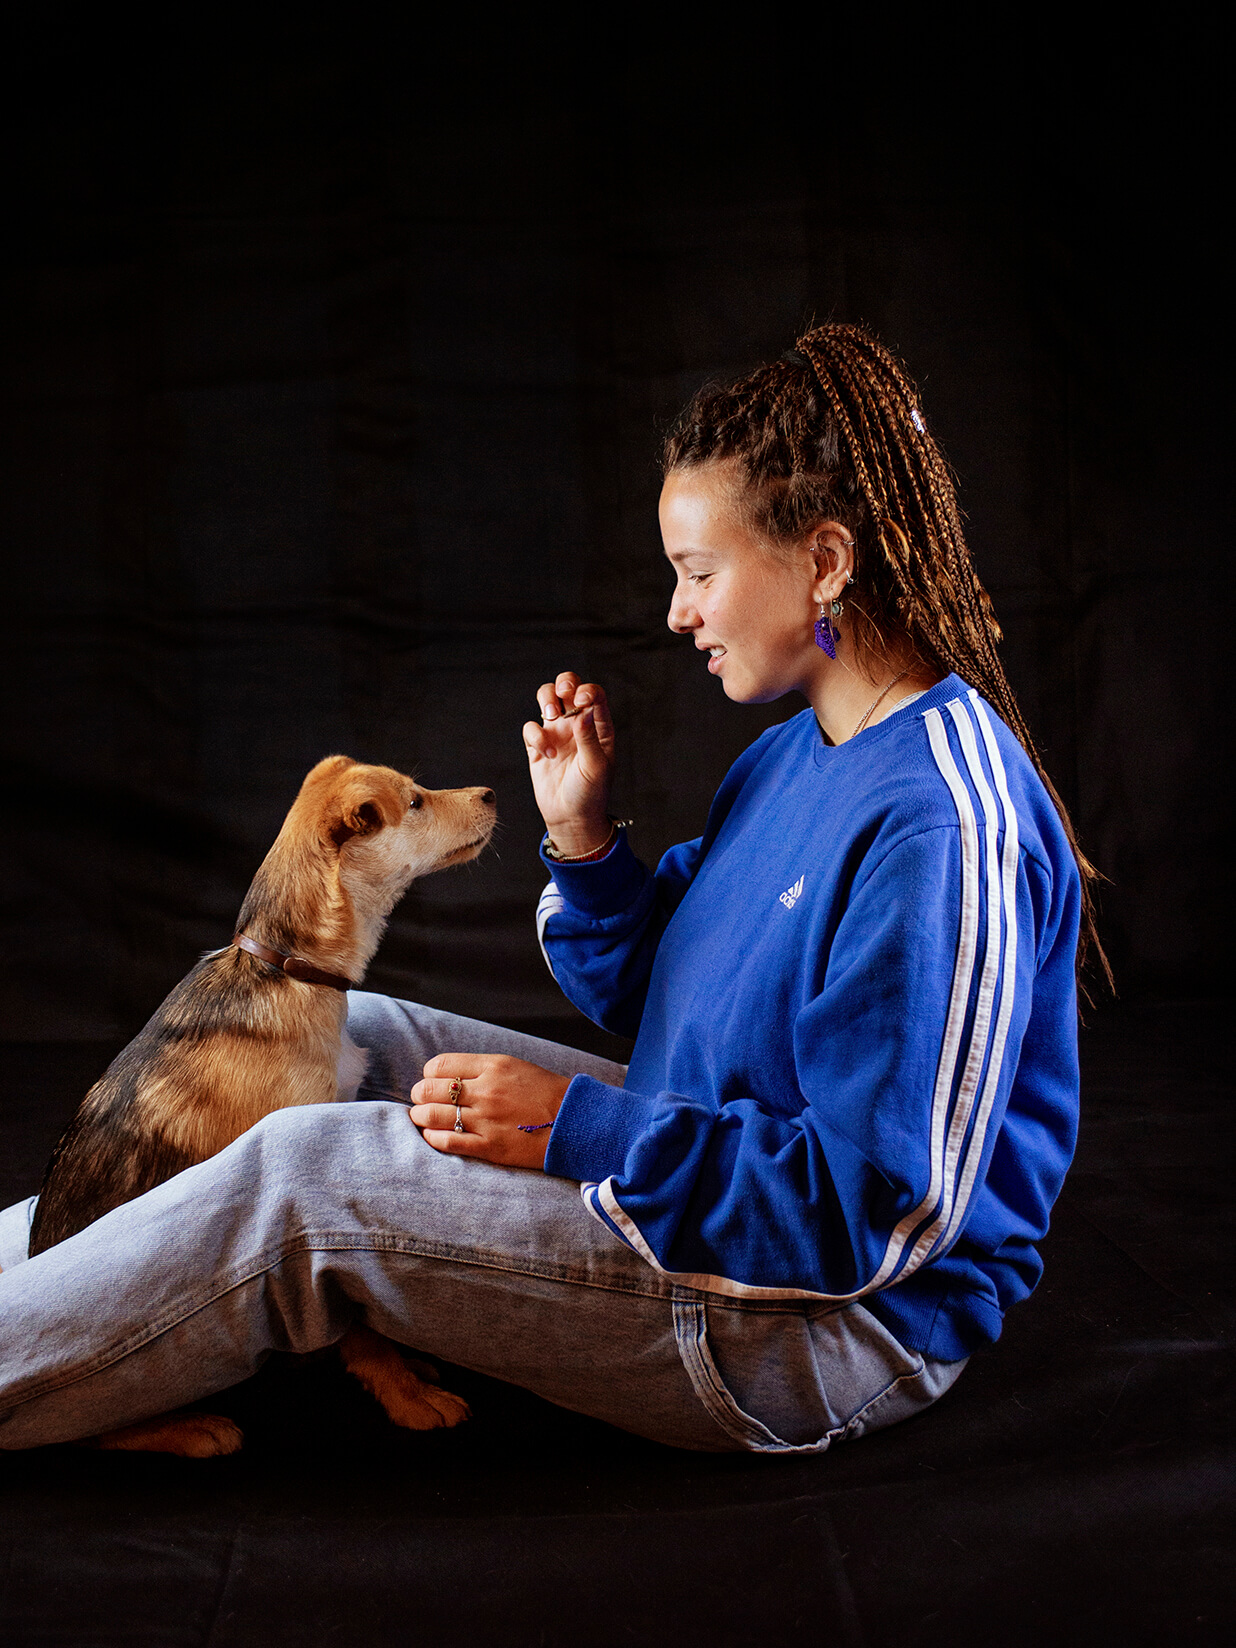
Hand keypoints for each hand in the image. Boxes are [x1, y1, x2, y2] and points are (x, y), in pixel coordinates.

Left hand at [408, 1053, 570, 1169]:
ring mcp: (487, 1120)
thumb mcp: (514, 1067)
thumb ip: (481, 1069)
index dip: (428, 1074)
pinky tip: (433, 1135)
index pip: (440, 1065)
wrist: (574, 1122)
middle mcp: (486, 1091)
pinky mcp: (490, 1147)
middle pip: (430, 1089)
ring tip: (422, 1118)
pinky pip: (447, 1142)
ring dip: (420, 1117)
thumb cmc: (544, 1093)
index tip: (432, 1081)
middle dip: (419, 1095)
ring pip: (432, 1116)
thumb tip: (447, 1075)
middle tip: (421, 1101)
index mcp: (493, 1066)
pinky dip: (433, 1137)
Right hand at [522, 672, 614, 854]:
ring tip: (550, 716)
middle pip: (568, 687)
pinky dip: (535, 735)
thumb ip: (589, 737)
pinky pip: (531, 727)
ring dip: (546, 699)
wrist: (571, 818)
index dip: (586, 690)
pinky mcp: (538, 746)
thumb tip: (584, 709)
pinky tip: (546, 754)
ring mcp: (557, 733)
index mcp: (598, 727)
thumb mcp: (595, 766)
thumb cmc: (590, 794)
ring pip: (548, 698)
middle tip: (562, 696)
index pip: (594, 694)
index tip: (580, 703)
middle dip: (564, 683)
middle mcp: (577, 724)